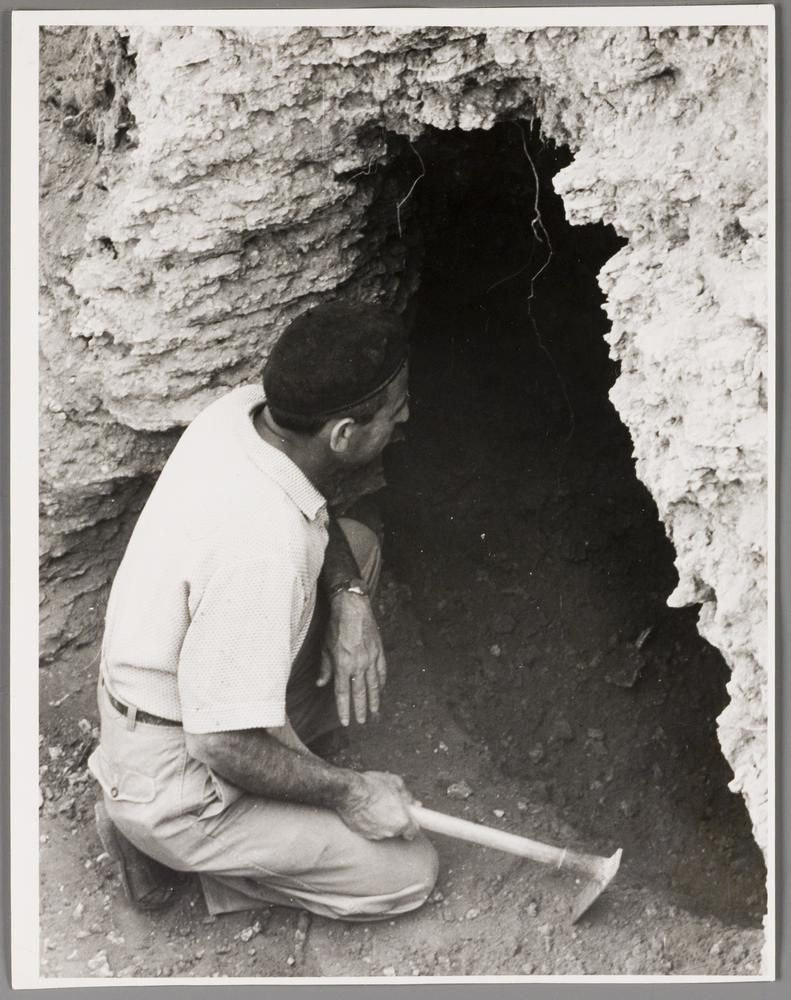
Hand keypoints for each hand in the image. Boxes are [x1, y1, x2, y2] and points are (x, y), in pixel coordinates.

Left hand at [317, 590, 385, 725]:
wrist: (352, 607)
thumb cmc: (335, 626)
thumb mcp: (325, 647)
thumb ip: (325, 668)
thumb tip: (321, 684)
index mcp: (342, 664)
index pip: (343, 693)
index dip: (344, 709)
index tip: (346, 722)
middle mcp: (358, 664)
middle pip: (360, 692)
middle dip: (361, 709)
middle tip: (363, 721)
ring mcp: (370, 658)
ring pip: (374, 684)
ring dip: (374, 699)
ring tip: (375, 711)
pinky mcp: (379, 650)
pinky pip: (382, 670)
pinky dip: (382, 681)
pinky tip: (382, 689)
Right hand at [338, 770, 419, 840]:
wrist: (349, 791)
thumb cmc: (372, 786)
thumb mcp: (396, 783)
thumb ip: (406, 795)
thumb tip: (411, 801)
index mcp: (402, 820)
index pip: (414, 830)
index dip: (412, 822)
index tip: (410, 817)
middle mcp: (390, 831)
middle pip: (398, 829)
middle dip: (396, 819)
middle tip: (390, 806)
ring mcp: (376, 834)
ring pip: (384, 830)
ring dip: (383, 821)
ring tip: (375, 806)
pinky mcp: (363, 834)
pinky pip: (371, 830)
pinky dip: (370, 823)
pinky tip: (366, 811)